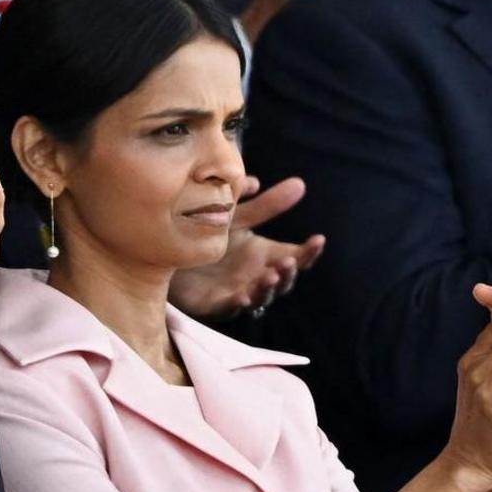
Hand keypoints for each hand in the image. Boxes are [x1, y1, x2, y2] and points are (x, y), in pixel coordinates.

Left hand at [166, 176, 319, 316]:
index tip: (318, 238)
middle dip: (287, 273)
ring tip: (269, 277)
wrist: (173, 253)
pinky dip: (237, 304)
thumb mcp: (237, 218)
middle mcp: (257, 276)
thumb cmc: (209, 236)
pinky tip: (242, 297)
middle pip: (283, 281)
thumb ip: (265, 205)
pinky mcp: (214, 305)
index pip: (297, 257)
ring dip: (267, 289)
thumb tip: (298, 183)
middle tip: (288, 262)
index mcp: (266, 255)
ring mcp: (238, 291)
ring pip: (260, 297)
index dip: (309, 251)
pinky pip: (228, 308)